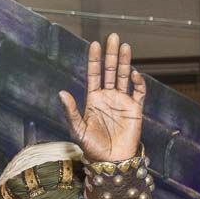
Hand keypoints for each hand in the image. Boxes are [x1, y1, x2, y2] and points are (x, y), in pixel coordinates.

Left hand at [58, 33, 145, 162]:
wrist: (111, 161)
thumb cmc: (92, 148)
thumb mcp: (77, 129)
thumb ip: (70, 111)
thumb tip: (61, 93)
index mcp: (93, 99)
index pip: (94, 74)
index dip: (94, 59)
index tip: (95, 44)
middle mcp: (108, 96)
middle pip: (110, 70)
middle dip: (111, 54)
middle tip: (113, 37)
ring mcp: (122, 101)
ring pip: (123, 77)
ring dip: (125, 62)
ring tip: (125, 46)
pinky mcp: (135, 109)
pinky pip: (138, 93)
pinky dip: (138, 83)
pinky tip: (134, 75)